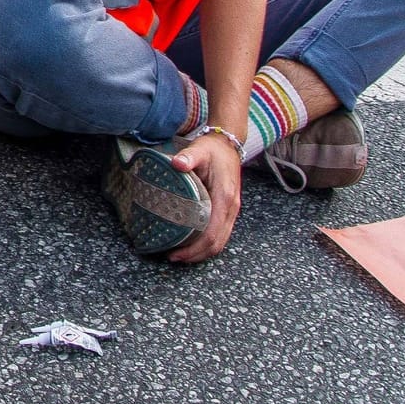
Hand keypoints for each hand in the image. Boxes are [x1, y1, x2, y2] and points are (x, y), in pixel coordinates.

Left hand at [165, 133, 241, 262]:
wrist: (228, 145)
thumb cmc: (212, 150)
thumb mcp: (200, 150)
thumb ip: (189, 157)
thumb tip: (176, 163)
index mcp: (224, 197)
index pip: (211, 233)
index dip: (194, 248)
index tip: (175, 253)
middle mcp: (231, 208)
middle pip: (217, 243)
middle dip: (196, 255)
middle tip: (173, 258)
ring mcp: (231, 210)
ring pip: (220, 241)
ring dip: (202, 253)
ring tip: (180, 255)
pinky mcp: (228, 210)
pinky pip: (220, 234)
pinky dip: (207, 244)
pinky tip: (191, 244)